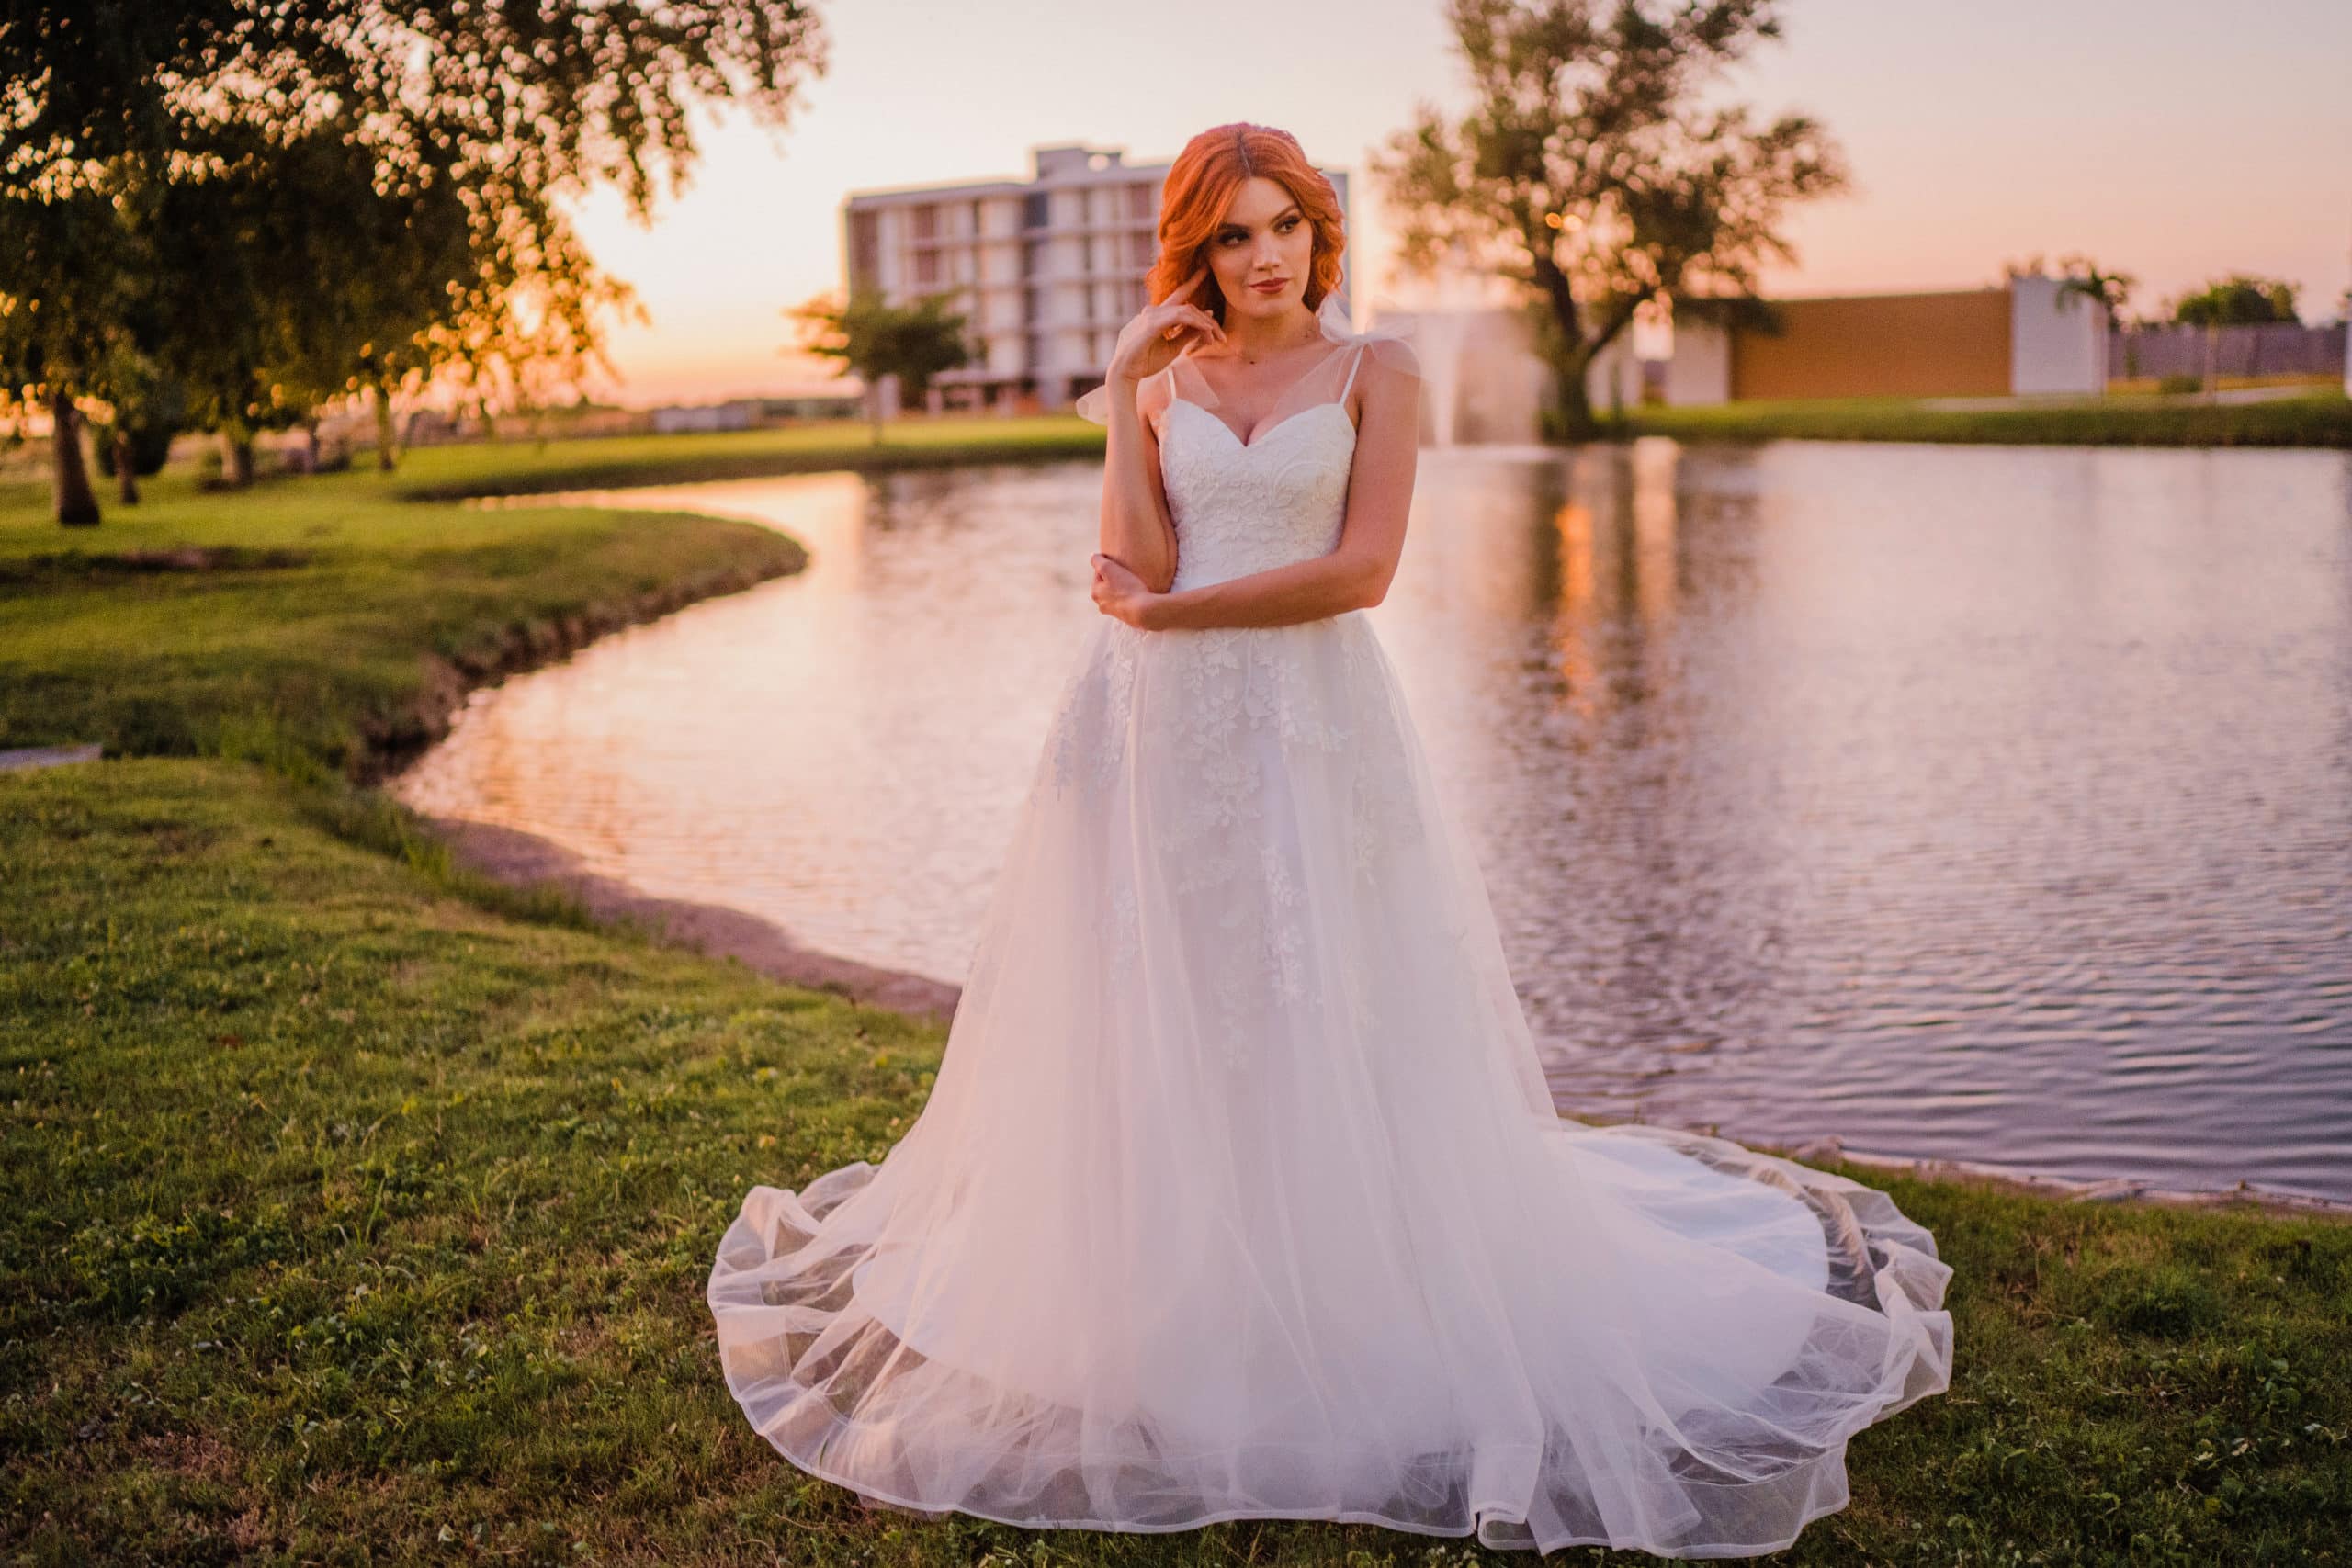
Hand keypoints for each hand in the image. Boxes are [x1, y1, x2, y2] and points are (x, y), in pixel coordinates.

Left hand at [1090, 552, 1161, 629]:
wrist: (1144, 611)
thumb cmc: (1126, 588)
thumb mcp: (1109, 568)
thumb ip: (1098, 560)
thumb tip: (1094, 556)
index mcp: (1095, 593)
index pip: (1099, 572)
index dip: (1110, 564)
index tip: (1120, 563)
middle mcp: (1102, 604)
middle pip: (1107, 584)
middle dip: (1115, 577)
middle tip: (1127, 572)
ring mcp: (1114, 612)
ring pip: (1116, 593)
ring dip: (1123, 587)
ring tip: (1134, 582)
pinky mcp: (1126, 616)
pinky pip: (1126, 602)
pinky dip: (1130, 596)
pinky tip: (1138, 593)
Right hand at [1103, 269, 1226, 390]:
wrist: (1123, 374)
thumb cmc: (1145, 362)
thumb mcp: (1172, 348)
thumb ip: (1188, 334)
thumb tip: (1206, 320)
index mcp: (1156, 315)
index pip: (1178, 295)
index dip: (1192, 281)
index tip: (1205, 269)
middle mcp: (1153, 311)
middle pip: (1188, 307)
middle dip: (1207, 321)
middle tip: (1222, 337)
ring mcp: (1150, 315)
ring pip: (1186, 311)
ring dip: (1204, 324)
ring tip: (1216, 338)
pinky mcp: (1151, 324)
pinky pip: (1179, 317)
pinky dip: (1195, 322)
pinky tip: (1206, 330)